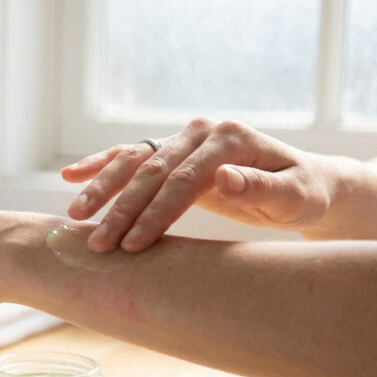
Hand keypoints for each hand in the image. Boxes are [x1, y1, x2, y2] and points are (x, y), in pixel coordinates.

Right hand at [62, 117, 334, 251]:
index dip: (157, 212)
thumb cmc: (305, 194)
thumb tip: (226, 176)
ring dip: (103, 188)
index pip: (184, 178)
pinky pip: (132, 157)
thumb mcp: (296, 197)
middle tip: (98, 243)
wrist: (304, 183)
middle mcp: (202, 132)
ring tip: (75, 216)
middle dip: (122, 209)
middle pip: (153, 171)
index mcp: (229, 138)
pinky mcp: (173, 152)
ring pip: (134, 161)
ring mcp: (184, 139)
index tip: (133, 244)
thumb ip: (262, 188)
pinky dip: (101, 166)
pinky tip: (72, 176)